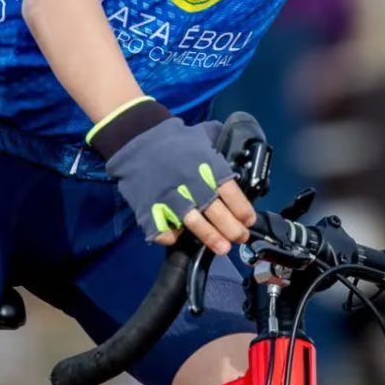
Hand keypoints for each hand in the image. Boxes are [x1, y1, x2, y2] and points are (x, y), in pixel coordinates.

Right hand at [102, 115, 256, 255]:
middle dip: (232, 228)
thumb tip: (241, 153)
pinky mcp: (149, 208)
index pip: (230, 192)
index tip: (248, 220)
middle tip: (240, 237)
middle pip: (216, 212)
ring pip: (194, 223)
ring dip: (211, 238)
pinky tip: (182, 238)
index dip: (242, 209)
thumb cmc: (172, 139)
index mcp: (206, 166)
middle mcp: (190, 184)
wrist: (135, 138)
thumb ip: (219, 149)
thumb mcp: (201, 136)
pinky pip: (164, 230)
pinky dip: (174, 237)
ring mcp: (169, 198)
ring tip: (222, 248)